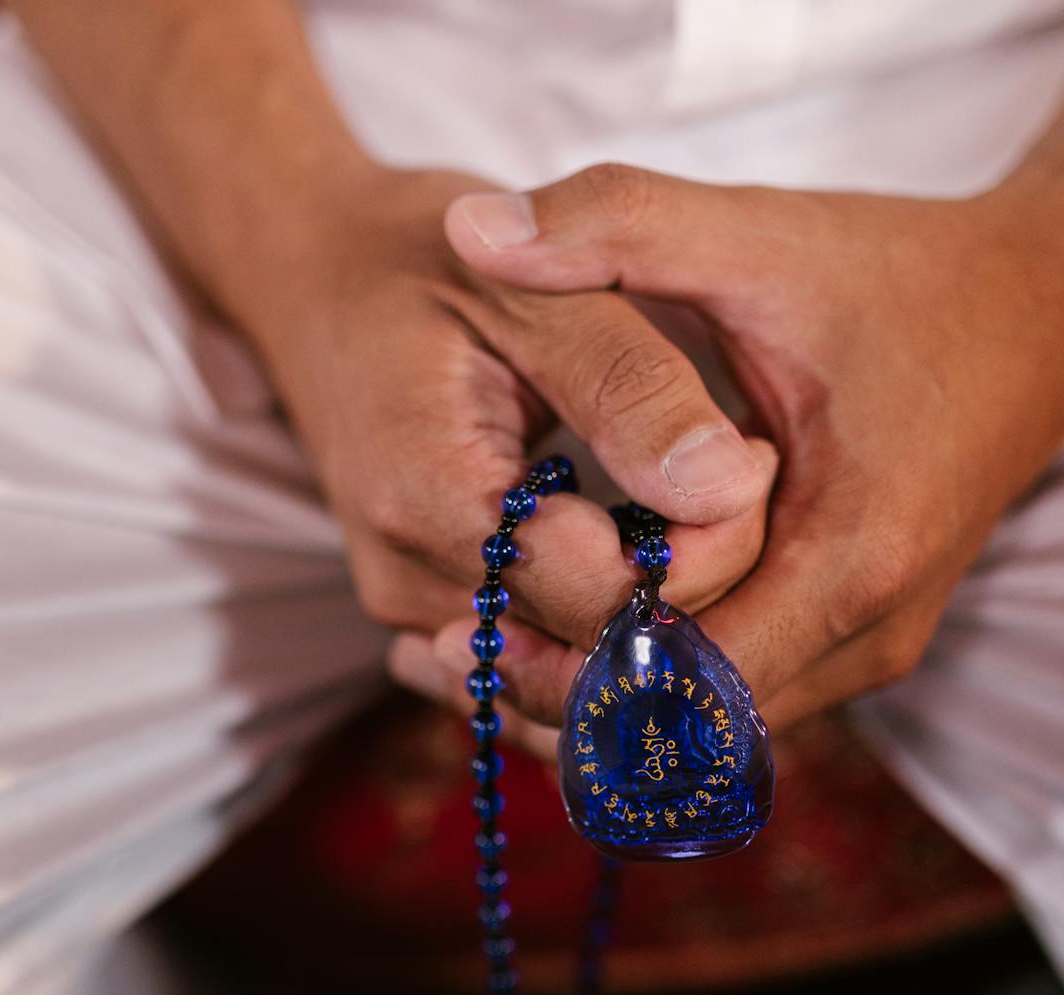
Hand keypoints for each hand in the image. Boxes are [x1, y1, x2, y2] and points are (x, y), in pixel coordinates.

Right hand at [235, 167, 777, 741]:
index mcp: (428, 495)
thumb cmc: (425, 263)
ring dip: (652, 597)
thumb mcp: (538, 290)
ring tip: (676, 492)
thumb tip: (724, 484)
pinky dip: (604, 613)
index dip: (704, 546)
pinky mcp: (426, 614)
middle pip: (592, 643)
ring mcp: (411, 609)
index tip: (749, 453)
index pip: (603, 594)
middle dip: (690, 577)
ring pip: (576, 661)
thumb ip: (632, 385)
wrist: (314, 278)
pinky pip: (541, 653)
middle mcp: (407, 579)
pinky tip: (631, 538)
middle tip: (733, 467)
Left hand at [438, 164, 1063, 725]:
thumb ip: (613, 223)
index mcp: (849, 557)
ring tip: (482, 644)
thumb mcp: (755, 235)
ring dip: (597, 699)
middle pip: (686, 728)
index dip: (561, 669)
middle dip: (561, 696)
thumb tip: (469, 228)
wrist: (1051, 301)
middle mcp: (870, 631)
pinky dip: (646, 683)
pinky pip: (736, 700)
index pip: (681, 683)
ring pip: (707, 730)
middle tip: (439, 649)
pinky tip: (563, 628)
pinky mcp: (859, 637)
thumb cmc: (902, 274)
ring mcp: (872, 645)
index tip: (460, 623)